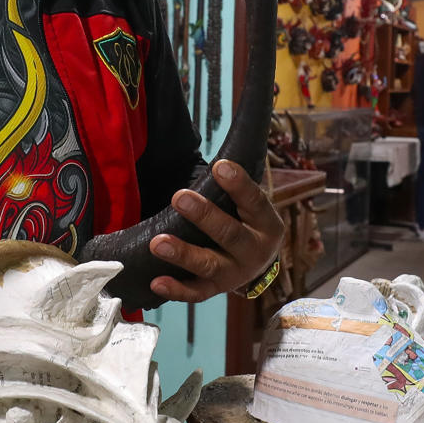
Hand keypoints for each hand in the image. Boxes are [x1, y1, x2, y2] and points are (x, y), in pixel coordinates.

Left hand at [148, 160, 286, 302]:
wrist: (255, 263)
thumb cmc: (244, 220)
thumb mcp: (248, 202)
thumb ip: (233, 179)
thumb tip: (228, 129)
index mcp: (267, 223)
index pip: (255, 201)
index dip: (238, 184)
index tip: (220, 165)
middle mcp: (254, 251)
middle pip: (230, 234)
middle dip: (205, 215)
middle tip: (179, 196)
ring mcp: (233, 274)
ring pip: (209, 264)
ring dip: (183, 253)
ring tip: (158, 242)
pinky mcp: (213, 290)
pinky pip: (195, 293)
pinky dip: (176, 289)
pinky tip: (157, 282)